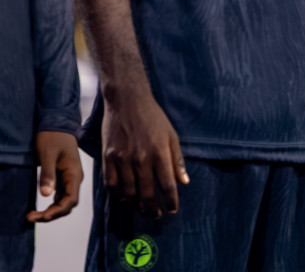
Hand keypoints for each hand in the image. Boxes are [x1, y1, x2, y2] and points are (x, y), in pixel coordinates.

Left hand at [28, 130, 81, 222]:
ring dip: (51, 211)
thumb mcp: (47, 155)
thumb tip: (46, 195)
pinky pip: (60, 195)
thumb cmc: (53, 137)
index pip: (71, 201)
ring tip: (32, 215)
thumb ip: (48, 175)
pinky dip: (51, 204)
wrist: (57, 125)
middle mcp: (74, 178)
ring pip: (64, 201)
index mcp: (74, 174)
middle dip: (52, 214)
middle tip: (31, 217)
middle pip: (68, 204)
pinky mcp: (63, 177)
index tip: (39, 216)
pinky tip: (40, 206)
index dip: (56, 212)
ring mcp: (69, 178)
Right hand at [101, 86, 187, 217]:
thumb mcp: (172, 135)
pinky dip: (118, 194)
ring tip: (142, 209)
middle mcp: (141, 158)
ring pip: (128, 192)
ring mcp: (122, 159)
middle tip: (156, 215)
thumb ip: (177, 160)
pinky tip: (124, 198)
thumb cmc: (153, 117)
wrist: (127, 101)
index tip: (173, 210)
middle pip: (146, 193)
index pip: (167, 184)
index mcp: (160, 152)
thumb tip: (184, 181)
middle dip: (152, 208)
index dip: (171, 201)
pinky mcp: (108, 158)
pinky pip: (111, 184)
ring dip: (135, 205)